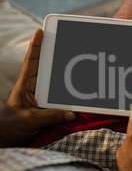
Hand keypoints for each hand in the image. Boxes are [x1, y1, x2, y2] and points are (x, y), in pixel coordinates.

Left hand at [0, 29, 75, 147]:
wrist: (10, 140)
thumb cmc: (11, 127)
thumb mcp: (28, 120)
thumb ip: (49, 117)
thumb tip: (71, 114)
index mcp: (25, 85)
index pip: (31, 62)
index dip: (35, 47)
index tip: (40, 31)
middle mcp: (35, 88)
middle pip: (47, 67)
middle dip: (55, 54)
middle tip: (66, 41)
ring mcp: (43, 97)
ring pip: (57, 82)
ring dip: (67, 74)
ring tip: (79, 62)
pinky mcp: (50, 107)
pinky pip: (63, 98)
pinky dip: (71, 94)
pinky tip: (82, 90)